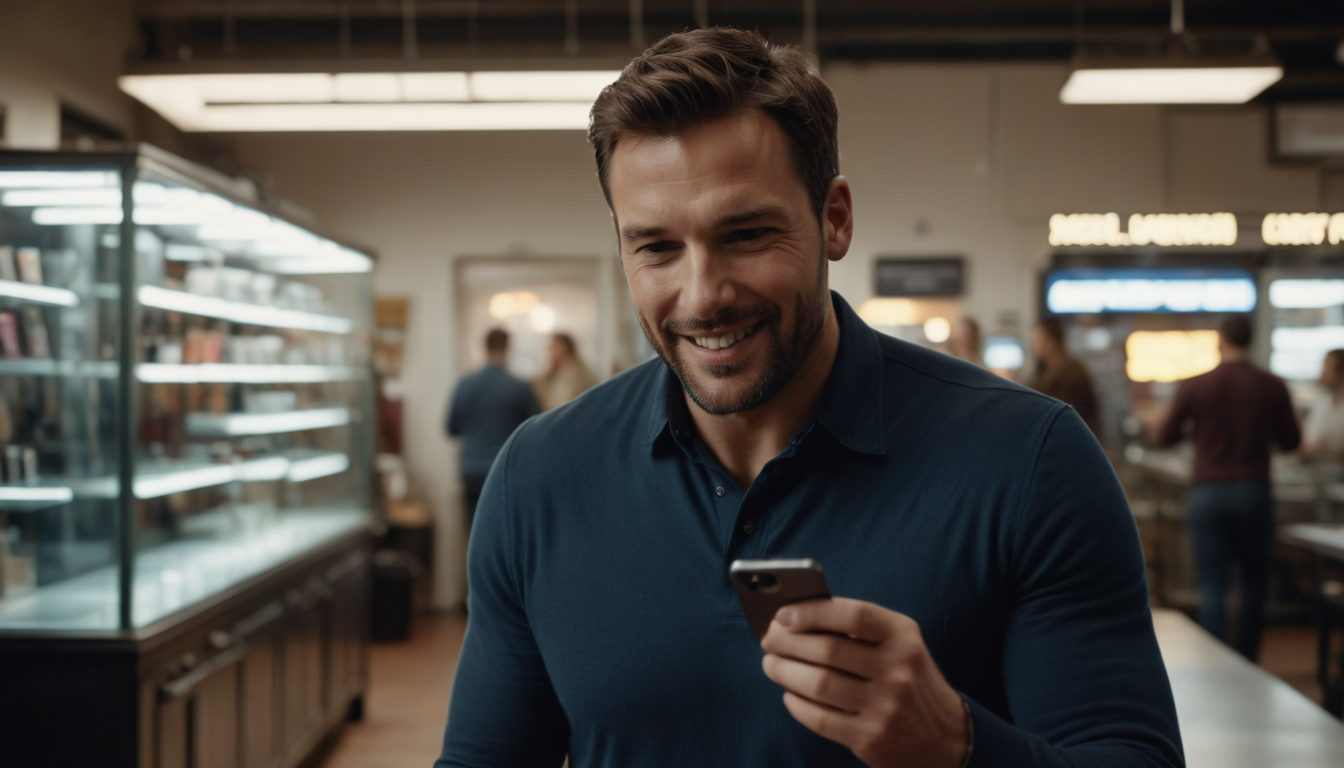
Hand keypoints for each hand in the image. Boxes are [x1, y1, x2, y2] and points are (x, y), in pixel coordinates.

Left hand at [759, 598, 968, 767]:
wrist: (946, 738)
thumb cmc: (909, 680)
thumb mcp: (900, 645)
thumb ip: (859, 630)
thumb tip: (797, 618)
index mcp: (904, 637)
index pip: (854, 615)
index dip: (813, 611)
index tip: (783, 614)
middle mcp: (898, 670)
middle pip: (828, 650)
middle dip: (788, 642)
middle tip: (769, 640)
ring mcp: (886, 706)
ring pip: (818, 683)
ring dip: (784, 671)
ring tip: (771, 664)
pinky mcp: (871, 738)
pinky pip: (819, 718)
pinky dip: (796, 704)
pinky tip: (789, 694)